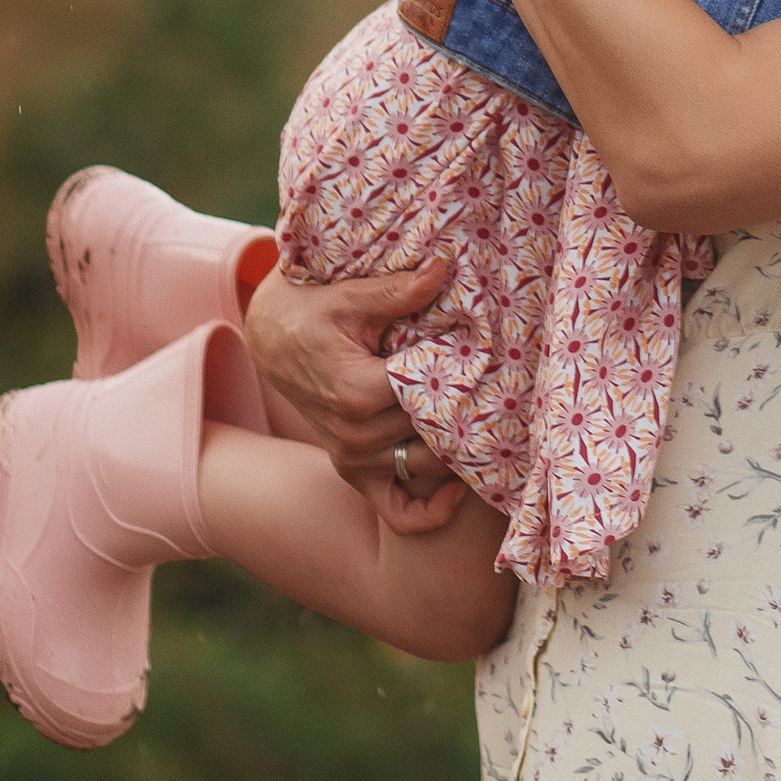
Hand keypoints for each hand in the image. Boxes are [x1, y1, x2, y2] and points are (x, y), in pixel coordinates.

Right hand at [243, 260, 469, 528]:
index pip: (430, 396)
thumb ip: (398, 290)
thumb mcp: (351, 296)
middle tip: (506, 393)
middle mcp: (355, 435)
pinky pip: (397, 511)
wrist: (273, 338)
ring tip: (489, 424)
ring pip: (425, 466)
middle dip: (468, 414)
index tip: (493, 363)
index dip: (465, 380)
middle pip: (433, 433)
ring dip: (456, 451)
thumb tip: (442, 267)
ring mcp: (354, 458)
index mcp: (357, 392)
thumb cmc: (313, 311)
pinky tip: (456, 490)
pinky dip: (429, 513)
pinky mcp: (354, 471)